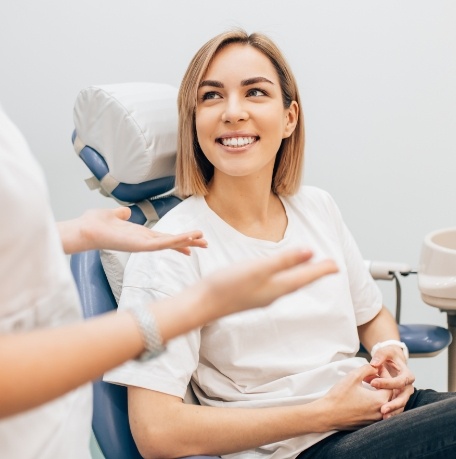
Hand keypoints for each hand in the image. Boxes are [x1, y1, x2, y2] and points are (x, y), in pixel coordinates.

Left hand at [59, 207, 206, 254]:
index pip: (164, 237)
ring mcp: (143, 245)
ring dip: (187, 241)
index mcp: (140, 234)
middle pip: (171, 242)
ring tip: (203, 240)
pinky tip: (187, 239)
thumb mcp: (112, 215)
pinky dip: (176, 241)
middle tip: (206, 244)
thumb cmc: (95, 224)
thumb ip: (121, 214)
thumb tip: (125, 212)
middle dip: (189, 242)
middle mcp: (144, 241)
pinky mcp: (140, 246)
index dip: (178, 239)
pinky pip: (162, 244)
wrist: (84, 229)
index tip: (192, 241)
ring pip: (170, 243)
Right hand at [200, 249, 337, 317]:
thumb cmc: (228, 285)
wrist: (203, 304)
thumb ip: (284, 261)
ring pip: (289, 284)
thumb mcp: (258, 269)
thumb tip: (310, 252)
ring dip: (301, 276)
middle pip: (300, 282)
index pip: (306, 277)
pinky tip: (280, 276)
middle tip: (329, 267)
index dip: (322, 270)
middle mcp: (273, 294)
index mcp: (278, 287)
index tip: (337, 265)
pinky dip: (286, 278)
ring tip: (309, 269)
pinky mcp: (251, 294)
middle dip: (315, 273)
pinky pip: (277, 285)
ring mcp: (262, 296)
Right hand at [321, 365, 391, 430]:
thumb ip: (367, 369)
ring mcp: (374, 420)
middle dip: (382, 383)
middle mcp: (381, 412)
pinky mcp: (368, 424)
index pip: (390, 385)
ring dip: (378, 392)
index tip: (376, 367)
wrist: (327, 414)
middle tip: (371, 374)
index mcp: (380, 400)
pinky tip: (364, 395)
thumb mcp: (353, 376)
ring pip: (383, 403)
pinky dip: (374, 402)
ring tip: (368, 383)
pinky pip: (377, 411)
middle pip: (388, 395)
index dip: (384, 374)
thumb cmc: (340, 395)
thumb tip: (375, 367)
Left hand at [368, 346, 414, 418]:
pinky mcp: (399, 400)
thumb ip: (380, 356)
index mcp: (407, 375)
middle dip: (393, 404)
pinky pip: (397, 408)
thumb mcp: (385, 352)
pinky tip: (382, 419)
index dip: (386, 382)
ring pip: (401, 406)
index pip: (399, 381)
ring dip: (393, 412)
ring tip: (383, 417)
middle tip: (382, 409)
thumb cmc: (388, 356)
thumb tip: (373, 364)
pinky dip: (391, 413)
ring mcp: (404, 395)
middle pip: (403, 398)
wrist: (392, 361)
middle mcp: (408, 387)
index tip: (372, 383)